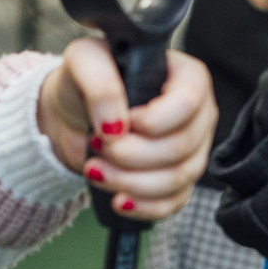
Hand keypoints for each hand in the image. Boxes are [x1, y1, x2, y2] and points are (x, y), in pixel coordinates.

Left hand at [36, 40, 215, 221]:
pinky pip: (174, 202)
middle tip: (97, 146)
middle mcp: (196, 113)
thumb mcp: (83, 62)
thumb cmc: (85, 79)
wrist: (71, 114)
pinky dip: (144, 206)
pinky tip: (118, 199)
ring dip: (131, 181)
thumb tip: (115, 125)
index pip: (190, 101)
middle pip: (181, 146)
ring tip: (95, 170)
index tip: (121, 124)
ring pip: (178, 178)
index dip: (154, 120)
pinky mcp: (178, 179)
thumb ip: (100, 85)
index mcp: (184, 75)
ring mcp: (192, 149)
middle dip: (131, 155)